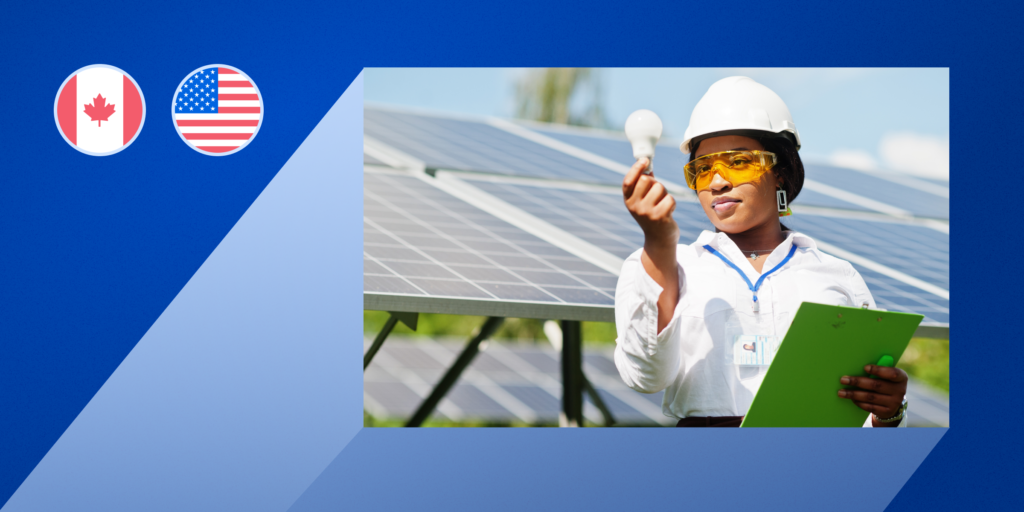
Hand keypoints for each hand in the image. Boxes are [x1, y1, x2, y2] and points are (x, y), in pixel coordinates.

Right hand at [623, 158, 679, 331]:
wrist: (659, 241)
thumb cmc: (653, 216)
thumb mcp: (643, 201)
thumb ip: (644, 184)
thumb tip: (647, 165)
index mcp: (628, 201)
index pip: (628, 181)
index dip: (636, 168)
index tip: (645, 160)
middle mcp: (634, 207)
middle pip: (647, 180)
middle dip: (656, 184)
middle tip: (657, 195)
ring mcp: (646, 212)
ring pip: (660, 188)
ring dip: (665, 194)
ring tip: (663, 206)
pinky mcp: (659, 217)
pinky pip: (670, 199)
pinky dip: (672, 204)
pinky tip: (668, 213)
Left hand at [837, 365, 907, 426]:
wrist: (893, 401)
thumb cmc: (885, 382)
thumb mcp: (887, 376)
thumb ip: (878, 371)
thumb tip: (856, 366)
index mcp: (901, 377)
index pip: (892, 373)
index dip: (879, 370)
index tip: (865, 368)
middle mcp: (900, 390)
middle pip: (876, 385)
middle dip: (857, 382)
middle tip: (843, 380)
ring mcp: (894, 402)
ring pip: (870, 397)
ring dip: (853, 394)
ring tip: (841, 392)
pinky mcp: (886, 411)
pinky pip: (870, 407)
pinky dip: (859, 402)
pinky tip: (851, 399)